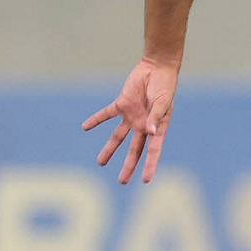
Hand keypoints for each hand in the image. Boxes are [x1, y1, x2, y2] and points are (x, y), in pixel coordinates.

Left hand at [82, 58, 178, 183]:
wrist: (157, 69)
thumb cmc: (165, 86)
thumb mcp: (163, 102)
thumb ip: (156, 117)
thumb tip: (151, 133)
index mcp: (158, 127)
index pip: (153, 151)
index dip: (149, 166)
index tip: (145, 180)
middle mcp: (144, 126)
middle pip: (134, 150)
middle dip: (128, 166)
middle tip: (122, 182)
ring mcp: (132, 116)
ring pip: (118, 137)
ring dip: (109, 149)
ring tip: (100, 162)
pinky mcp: (121, 104)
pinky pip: (106, 115)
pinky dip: (96, 120)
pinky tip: (85, 127)